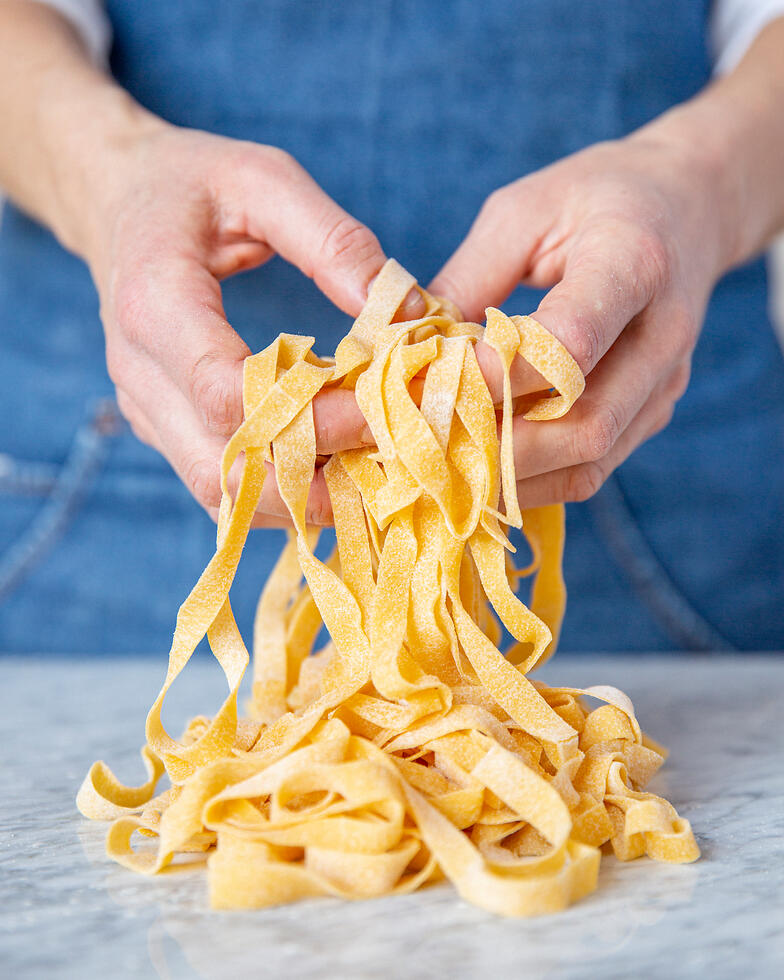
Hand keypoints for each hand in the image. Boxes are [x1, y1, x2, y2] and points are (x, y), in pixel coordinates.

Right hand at [87, 123, 421, 525]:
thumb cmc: (190, 184)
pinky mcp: (162, 426)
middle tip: (387, 455)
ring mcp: (145, 407)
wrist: (115, 202)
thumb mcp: (263, 178)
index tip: (381, 404)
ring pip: (220, 493)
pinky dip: (279, 490)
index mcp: (155, 304)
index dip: (313, 415)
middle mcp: (139, 372)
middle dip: (313, 477)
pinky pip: (220, 482)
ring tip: (368, 472)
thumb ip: (333, 239)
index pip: (229, 395)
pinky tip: (331, 467)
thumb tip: (409, 311)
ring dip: (299, 497)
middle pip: (223, 467)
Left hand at [429, 132, 733, 507]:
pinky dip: (533, 479)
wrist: (689, 205)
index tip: (431, 384)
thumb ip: (469, 278)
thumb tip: (410, 351)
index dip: (496, 376)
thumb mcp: (522, 212)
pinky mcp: (653, 413)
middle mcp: (663, 335)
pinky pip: (592, 468)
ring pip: (589, 461)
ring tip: (444, 468)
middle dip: (497, 449)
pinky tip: (481, 470)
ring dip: (511, 476)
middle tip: (425, 448)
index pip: (570, 343)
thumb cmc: (595, 198)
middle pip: (585, 425)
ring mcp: (664, 384)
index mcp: (634, 263)